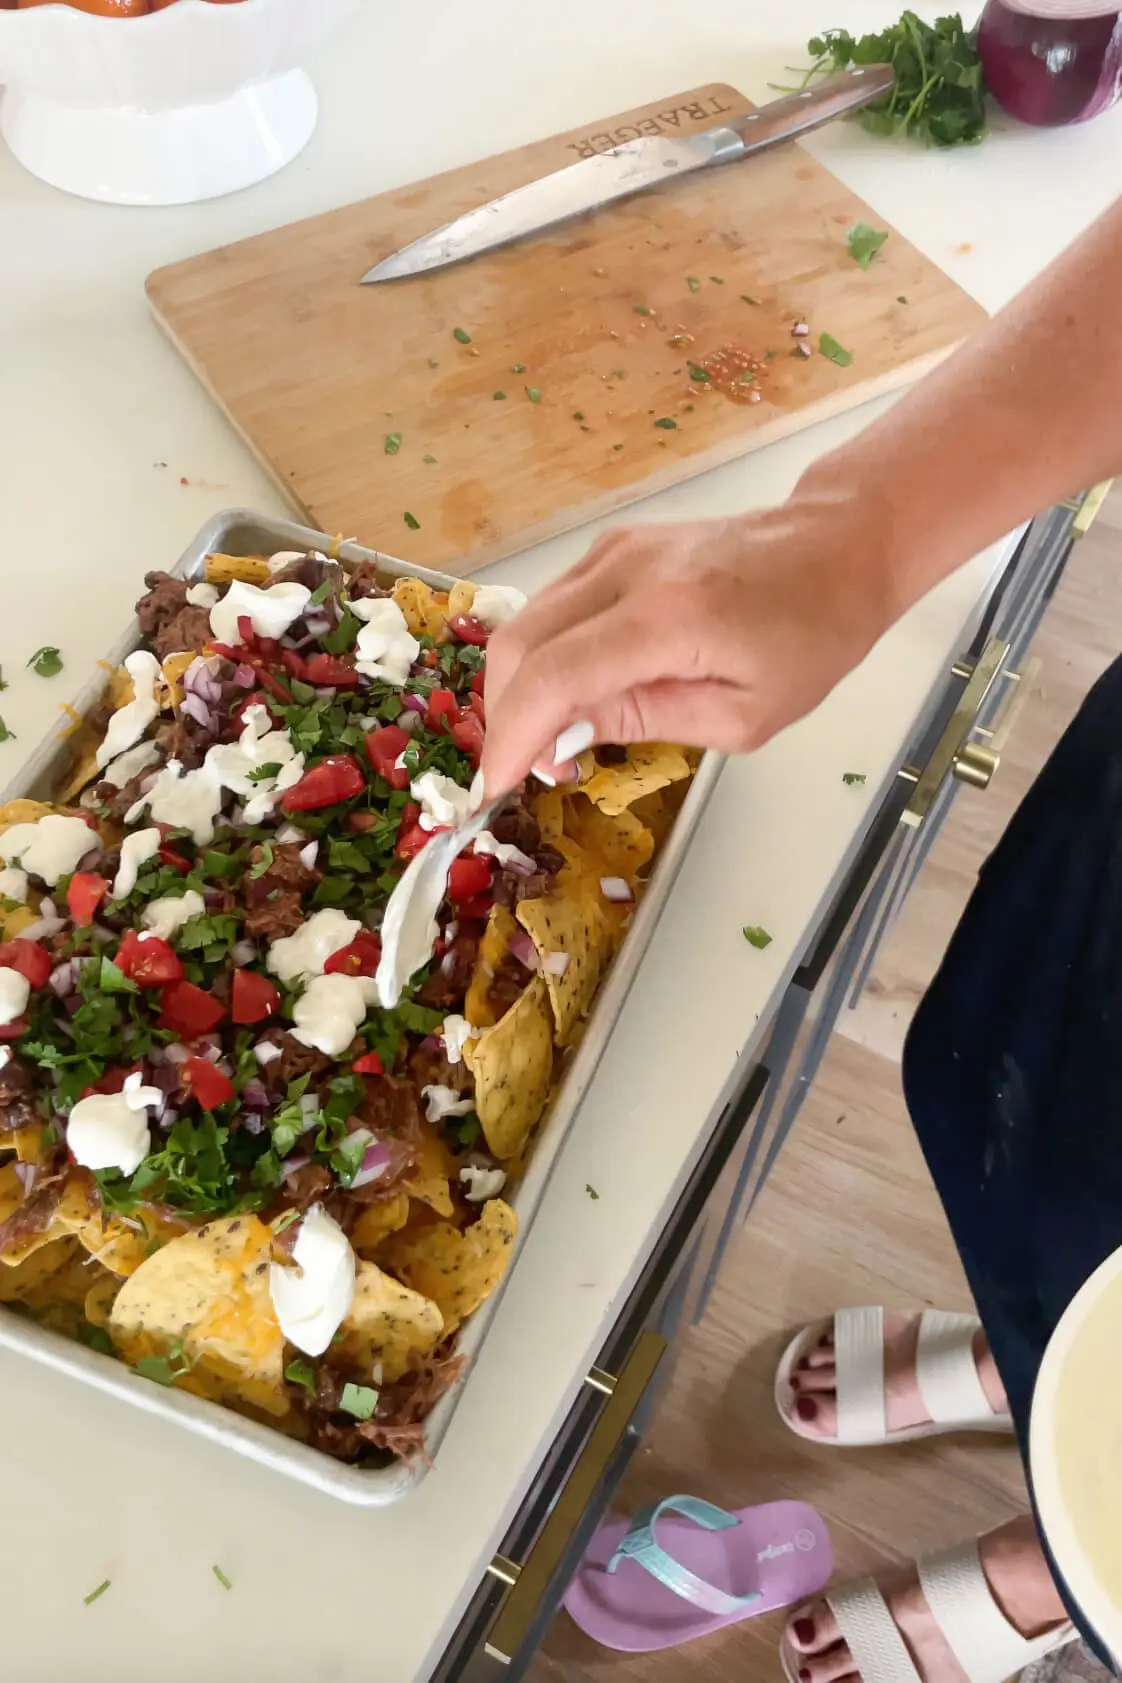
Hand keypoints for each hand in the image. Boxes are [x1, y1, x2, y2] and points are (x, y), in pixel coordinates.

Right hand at [480, 489, 895, 795]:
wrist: (835, 547)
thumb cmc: (809, 638)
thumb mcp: (742, 716)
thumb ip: (645, 721)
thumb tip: (564, 736)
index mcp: (666, 619)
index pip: (554, 678)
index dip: (513, 738)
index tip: (496, 788)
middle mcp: (625, 571)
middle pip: (519, 645)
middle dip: (505, 719)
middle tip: (527, 771)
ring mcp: (613, 551)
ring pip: (524, 623)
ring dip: (518, 689)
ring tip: (549, 740)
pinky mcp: (612, 547)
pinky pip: (550, 607)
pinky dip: (540, 657)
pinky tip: (567, 696)